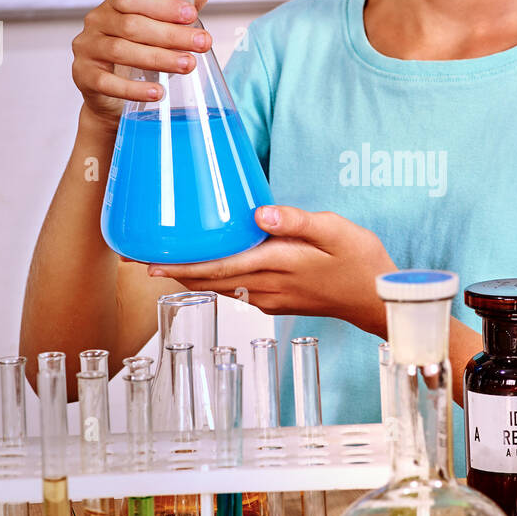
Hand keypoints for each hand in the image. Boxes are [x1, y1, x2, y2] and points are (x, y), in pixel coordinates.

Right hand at [71, 0, 218, 128]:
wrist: (113, 92)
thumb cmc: (140, 49)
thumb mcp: (164, 23)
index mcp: (114, 3)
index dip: (161, 5)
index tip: (192, 14)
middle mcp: (96, 21)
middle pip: (131, 26)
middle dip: (171, 35)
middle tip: (202, 43)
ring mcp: (87, 48)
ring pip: (121, 51)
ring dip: (158, 59)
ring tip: (188, 65)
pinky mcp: (84, 76)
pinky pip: (108, 82)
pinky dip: (134, 88)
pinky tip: (157, 91)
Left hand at [145, 205, 397, 337]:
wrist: (379, 299)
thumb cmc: (361, 261)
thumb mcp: (335, 230)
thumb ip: (296, 220)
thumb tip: (258, 213)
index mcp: (279, 264)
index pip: (219, 266)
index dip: (182, 264)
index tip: (150, 261)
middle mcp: (269, 286)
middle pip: (210, 280)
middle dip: (173, 272)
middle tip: (138, 262)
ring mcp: (272, 297)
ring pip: (220, 289)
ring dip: (190, 279)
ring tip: (161, 267)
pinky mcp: (278, 302)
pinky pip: (236, 292)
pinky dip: (213, 283)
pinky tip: (205, 273)